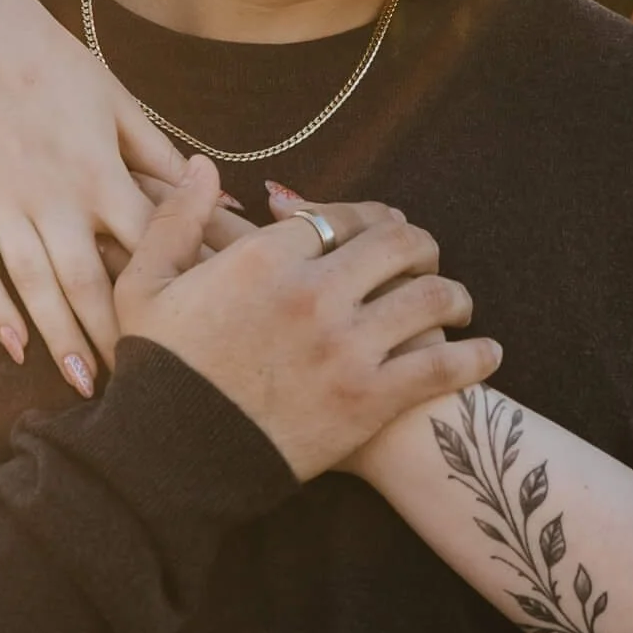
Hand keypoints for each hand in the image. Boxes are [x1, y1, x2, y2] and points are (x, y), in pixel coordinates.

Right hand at [0, 0, 189, 394]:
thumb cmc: (55, 63)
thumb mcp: (117, 103)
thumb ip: (160, 157)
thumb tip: (223, 195)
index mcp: (98, 170)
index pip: (147, 246)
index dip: (175, 291)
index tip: (203, 333)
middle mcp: (50, 193)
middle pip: (88, 281)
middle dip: (114, 337)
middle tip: (140, 387)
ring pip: (32, 284)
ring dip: (59, 337)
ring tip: (83, 384)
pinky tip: (14, 345)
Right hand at [111, 163, 503, 479]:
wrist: (168, 466)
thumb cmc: (156, 374)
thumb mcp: (146, 286)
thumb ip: (177, 219)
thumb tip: (205, 166)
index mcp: (265, 260)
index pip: (341, 216)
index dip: (367, 218)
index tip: (380, 227)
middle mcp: (314, 293)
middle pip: (398, 244)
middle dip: (421, 247)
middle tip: (427, 260)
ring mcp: (346, 347)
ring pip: (430, 298)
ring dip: (455, 296)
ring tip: (460, 307)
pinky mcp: (369, 399)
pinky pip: (442, 366)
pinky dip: (474, 356)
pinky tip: (486, 353)